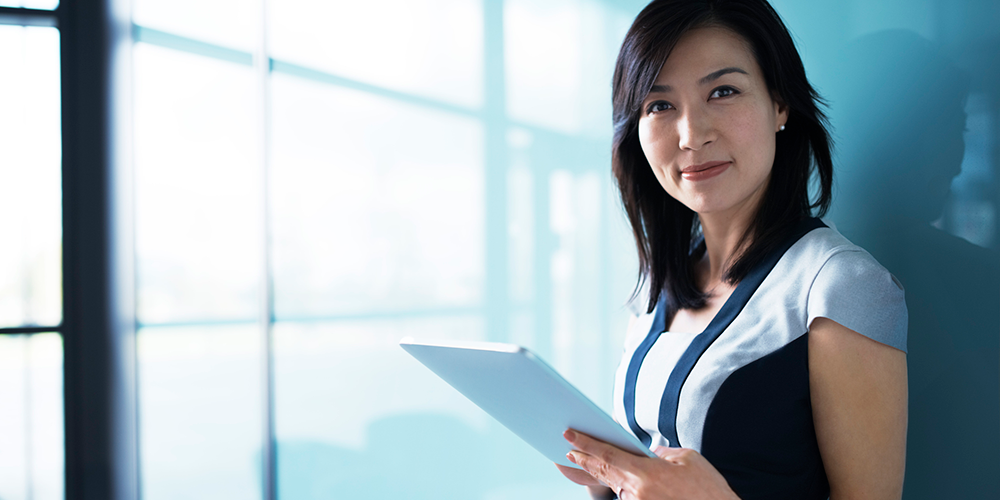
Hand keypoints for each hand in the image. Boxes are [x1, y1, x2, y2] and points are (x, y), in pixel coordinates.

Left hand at [563, 429, 739, 499]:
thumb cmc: (708, 489)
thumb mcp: (688, 459)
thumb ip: (663, 453)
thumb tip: (649, 454)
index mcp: (645, 474)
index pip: (607, 454)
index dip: (585, 444)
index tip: (568, 435)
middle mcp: (636, 493)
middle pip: (603, 472)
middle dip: (583, 460)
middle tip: (568, 450)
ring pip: (615, 486)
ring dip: (601, 473)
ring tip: (583, 461)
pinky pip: (628, 497)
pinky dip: (620, 486)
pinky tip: (616, 478)